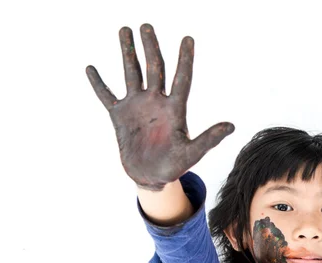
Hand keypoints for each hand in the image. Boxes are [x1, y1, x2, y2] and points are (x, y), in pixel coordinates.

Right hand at [86, 24, 234, 190]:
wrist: (151, 177)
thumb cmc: (174, 166)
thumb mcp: (191, 153)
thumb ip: (208, 139)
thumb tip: (231, 126)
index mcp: (175, 109)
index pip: (182, 79)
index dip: (185, 60)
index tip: (188, 39)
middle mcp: (156, 102)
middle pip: (155, 68)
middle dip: (150, 47)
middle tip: (146, 26)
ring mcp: (137, 107)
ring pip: (132, 73)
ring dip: (128, 53)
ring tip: (124, 30)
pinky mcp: (120, 116)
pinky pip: (107, 95)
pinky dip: (98, 83)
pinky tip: (90, 68)